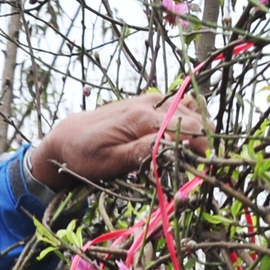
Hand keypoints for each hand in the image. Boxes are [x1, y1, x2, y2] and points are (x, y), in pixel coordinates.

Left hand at [26, 94, 209, 191]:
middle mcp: (149, 104)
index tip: (205, 170)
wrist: (64, 139)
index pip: (189, 129)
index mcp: (142, 119)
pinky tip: (185, 136)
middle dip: (205, 141)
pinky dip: (188, 117)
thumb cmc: (83, 156)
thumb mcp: (110, 162)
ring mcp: (149, 100)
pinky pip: (178, 103)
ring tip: (196, 152)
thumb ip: (143, 152)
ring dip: (199, 128)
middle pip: (195, 118)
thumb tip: (174, 147)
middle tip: (203, 167)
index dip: (203, 150)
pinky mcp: (146, 103)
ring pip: (191, 108)